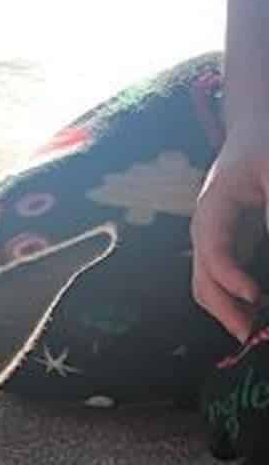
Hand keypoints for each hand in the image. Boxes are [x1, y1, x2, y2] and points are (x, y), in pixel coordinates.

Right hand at [191, 125, 268, 341]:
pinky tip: (255, 313)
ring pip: (207, 288)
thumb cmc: (264, 143)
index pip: (213, 253)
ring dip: (227, 312)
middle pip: (202, 281)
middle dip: (224, 310)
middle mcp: (205, 233)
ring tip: (253, 332)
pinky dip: (235, 302)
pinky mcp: (227, 247)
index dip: (231, 277)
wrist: (255, 129)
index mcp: (212, 210)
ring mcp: (213, 243)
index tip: (255, 295)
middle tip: (250, 335)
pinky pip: (222, 283)